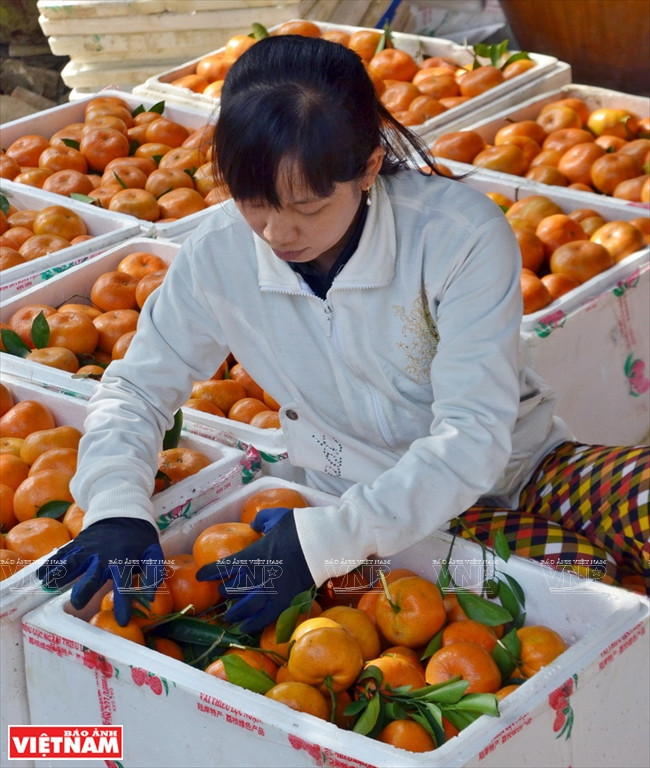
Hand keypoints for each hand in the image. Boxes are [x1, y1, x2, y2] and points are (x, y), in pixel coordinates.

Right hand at [36, 518, 164, 625]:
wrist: (122, 511)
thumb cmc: (139, 539)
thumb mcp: (153, 553)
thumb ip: (153, 574)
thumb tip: (152, 598)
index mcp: (124, 561)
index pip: (125, 584)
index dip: (124, 603)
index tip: (123, 621)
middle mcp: (104, 556)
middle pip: (92, 575)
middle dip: (85, 589)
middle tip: (77, 604)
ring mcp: (88, 549)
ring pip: (72, 562)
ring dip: (60, 575)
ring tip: (47, 586)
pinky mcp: (78, 543)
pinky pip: (63, 554)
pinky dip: (51, 564)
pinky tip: (40, 576)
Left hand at [196, 507, 313, 634]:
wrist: (323, 543)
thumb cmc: (299, 528)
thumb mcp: (277, 517)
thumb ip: (262, 521)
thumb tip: (255, 525)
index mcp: (253, 555)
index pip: (225, 567)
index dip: (210, 572)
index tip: (202, 575)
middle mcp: (258, 576)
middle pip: (235, 589)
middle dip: (226, 592)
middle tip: (223, 594)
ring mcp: (272, 590)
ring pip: (247, 607)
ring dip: (236, 612)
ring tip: (230, 617)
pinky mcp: (286, 601)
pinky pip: (266, 617)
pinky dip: (255, 624)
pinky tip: (247, 628)